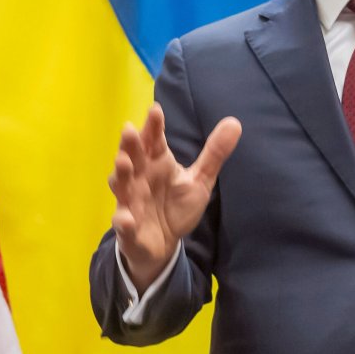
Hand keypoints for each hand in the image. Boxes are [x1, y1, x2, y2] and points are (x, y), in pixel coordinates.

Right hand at [108, 103, 241, 291]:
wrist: (164, 243)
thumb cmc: (176, 206)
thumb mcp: (199, 180)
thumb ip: (214, 153)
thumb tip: (235, 122)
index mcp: (156, 164)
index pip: (153, 141)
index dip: (153, 126)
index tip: (156, 110)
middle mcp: (139, 178)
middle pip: (132, 158)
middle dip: (129, 145)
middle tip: (129, 129)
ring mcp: (130, 202)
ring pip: (121, 186)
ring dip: (119, 175)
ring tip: (122, 163)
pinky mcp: (128, 227)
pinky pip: (123, 224)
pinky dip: (123, 221)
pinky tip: (126, 219)